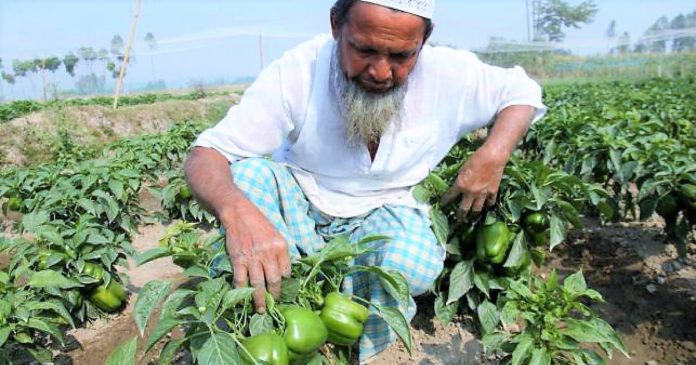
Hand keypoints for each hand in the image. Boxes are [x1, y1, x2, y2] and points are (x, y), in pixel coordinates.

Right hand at [221, 198, 290, 312]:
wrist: (239, 214)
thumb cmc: (259, 225)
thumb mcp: (276, 236)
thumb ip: (280, 254)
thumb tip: (284, 274)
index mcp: (281, 247)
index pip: (286, 271)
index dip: (285, 284)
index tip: (283, 293)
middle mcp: (268, 253)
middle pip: (274, 280)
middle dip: (274, 296)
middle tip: (274, 306)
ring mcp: (253, 257)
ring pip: (258, 284)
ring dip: (260, 299)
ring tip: (261, 310)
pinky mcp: (238, 259)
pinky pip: (241, 280)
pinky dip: (242, 291)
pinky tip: (243, 299)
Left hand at [440, 146, 506, 217]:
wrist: (493, 157)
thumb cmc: (476, 158)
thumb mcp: (462, 168)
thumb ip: (460, 179)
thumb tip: (458, 185)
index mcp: (461, 185)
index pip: (449, 196)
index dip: (445, 202)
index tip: (442, 205)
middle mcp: (470, 192)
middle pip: (463, 209)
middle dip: (459, 216)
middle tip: (458, 220)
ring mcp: (482, 193)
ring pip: (477, 209)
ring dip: (473, 213)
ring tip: (472, 217)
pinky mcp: (493, 191)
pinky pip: (490, 202)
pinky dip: (488, 204)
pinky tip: (487, 205)